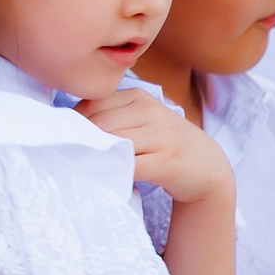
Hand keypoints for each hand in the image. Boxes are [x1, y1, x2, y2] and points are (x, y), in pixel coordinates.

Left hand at [74, 87, 230, 205]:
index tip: (74, 140)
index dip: (76, 125)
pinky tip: (112, 176)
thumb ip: (109, 117)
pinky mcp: (167, 161)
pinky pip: (128, 166)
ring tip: (94, 167)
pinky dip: (114, 172)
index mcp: (139, 97)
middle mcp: (151, 112)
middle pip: (98, 125)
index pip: (91, 105)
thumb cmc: (163, 143)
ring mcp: (162, 136)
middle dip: (84, 142)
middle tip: (78, 158)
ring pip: (111, 143)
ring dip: (98, 157)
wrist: (207, 167)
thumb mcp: (139, 121)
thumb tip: (66, 125)